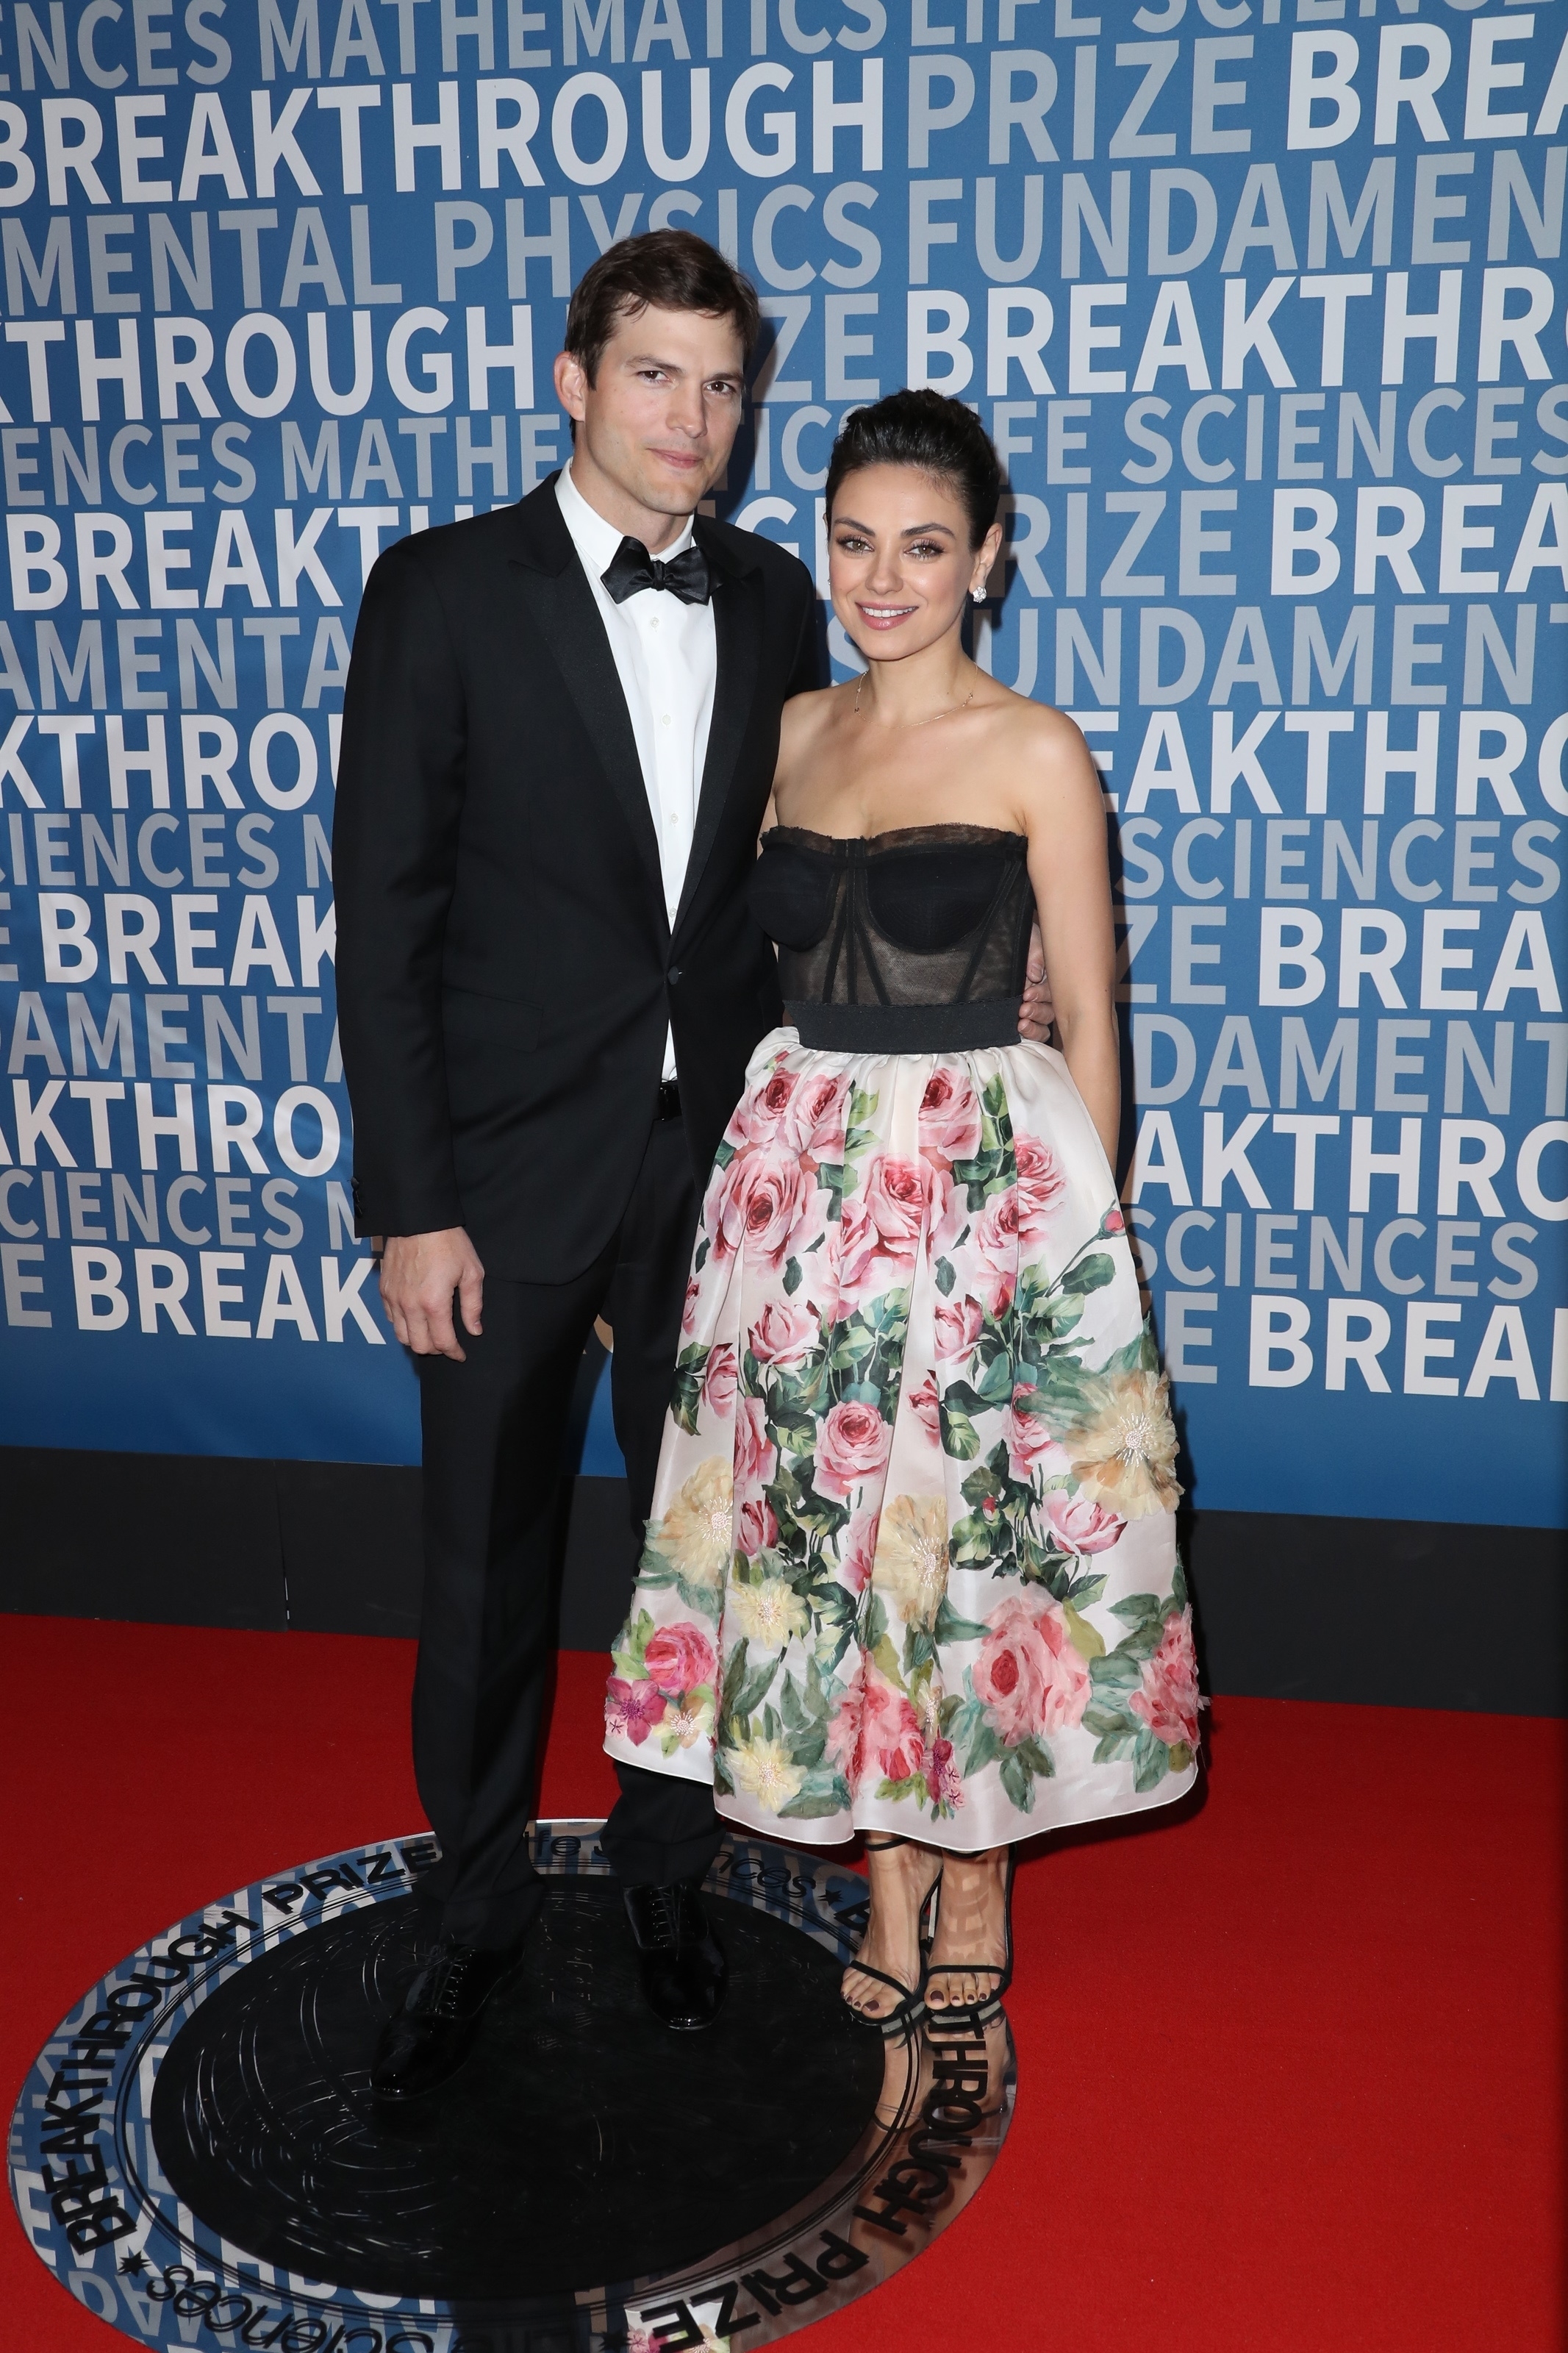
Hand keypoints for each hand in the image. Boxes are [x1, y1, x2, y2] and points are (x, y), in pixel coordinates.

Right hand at [379, 1227, 484, 1359]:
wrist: (419, 1218)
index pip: (442, 1342)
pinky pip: (390, 1318)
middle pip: (419, 1346)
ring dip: (417, 1339)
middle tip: (447, 1343)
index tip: (460, 1354)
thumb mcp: (472, 1272)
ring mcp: (394, 1298)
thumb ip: (473, 1306)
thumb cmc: (449, 1242)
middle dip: (436, 1349)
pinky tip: (415, 1317)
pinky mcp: (384, 1289)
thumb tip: (474, 1330)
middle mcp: (410, 1305)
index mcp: (434, 1303)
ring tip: (431, 1333)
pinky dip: (403, 1324)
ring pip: (401, 1336)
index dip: (453, 1352)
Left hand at [1018, 922, 1054, 1042]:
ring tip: (1021, 1022)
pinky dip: (1033, 1033)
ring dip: (1035, 1024)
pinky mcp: (1024, 1016)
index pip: (1053, 990)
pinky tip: (1021, 1030)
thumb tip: (1035, 974)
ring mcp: (1035, 1005)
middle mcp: (1044, 991)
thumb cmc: (1012, 938)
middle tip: (1023, 1009)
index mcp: (1048, 974)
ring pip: (1045, 1021)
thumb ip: (1034, 952)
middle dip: (1038, 1010)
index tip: (1027, 994)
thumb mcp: (1026, 938)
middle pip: (1051, 1009)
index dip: (1042, 994)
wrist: (994, 941)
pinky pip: (1038, 1031)